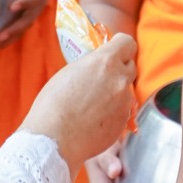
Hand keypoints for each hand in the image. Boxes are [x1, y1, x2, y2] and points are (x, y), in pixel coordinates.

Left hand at [0, 0, 60, 45]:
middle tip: (0, 35)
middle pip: (26, 20)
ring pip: (21, 30)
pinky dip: (7, 41)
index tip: (13, 6)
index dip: (24, 2)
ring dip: (8, 40)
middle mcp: (37, 5)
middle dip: (13, 29)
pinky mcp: (27, 19)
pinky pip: (18, 32)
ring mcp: (33, 14)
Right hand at [20, 34, 138, 169]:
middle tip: (102, 78)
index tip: (112, 51)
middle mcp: (120, 80)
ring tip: (93, 104)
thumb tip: (97, 68)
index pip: (127, 43)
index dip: (120, 46)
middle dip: (119, 69)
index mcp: (105, 61)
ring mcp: (124, 102)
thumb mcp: (69, 72)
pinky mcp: (123, 122)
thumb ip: (91, 66)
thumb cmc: (53, 104)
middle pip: (130, 66)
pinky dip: (112, 113)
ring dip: (115, 93)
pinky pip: (122, 112)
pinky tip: (94, 120)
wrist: (54, 139)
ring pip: (126, 91)